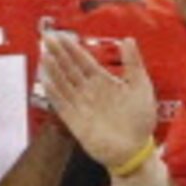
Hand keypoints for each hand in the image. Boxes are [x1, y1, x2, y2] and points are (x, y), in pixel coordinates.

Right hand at [39, 28, 158, 171]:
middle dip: (58, 54)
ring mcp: (81, 105)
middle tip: (46, 38)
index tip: (60, 35)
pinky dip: (54, 93)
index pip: (83, 60)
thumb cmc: (140, 118)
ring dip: (54, 70)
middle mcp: (89, 91)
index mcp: (103, 81)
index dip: (72, 48)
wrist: (135, 149)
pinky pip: (61, 104)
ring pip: (63, 84)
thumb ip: (133, 63)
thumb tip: (128, 39)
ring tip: (44, 56)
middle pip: (69, 68)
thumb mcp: (141, 86)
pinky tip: (46, 81)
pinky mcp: (75, 121)